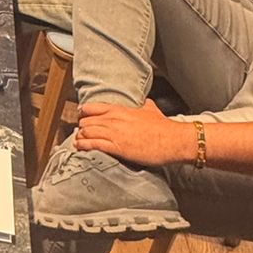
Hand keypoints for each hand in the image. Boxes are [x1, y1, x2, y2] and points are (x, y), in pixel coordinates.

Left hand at [75, 99, 190, 167]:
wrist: (172, 140)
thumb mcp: (151, 110)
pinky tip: (81, 149)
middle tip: (82, 134)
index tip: (83, 120)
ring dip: (80, 138)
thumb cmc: (163, 127)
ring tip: (79, 143)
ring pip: (86, 132)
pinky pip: (93, 145)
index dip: (84, 114)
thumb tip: (144, 103)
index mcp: (119, 110)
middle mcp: (113, 119)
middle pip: (85, 121)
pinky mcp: (117, 147)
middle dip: (81, 128)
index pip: (91, 107)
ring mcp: (114, 133)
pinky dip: (84, 146)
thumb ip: (144, 105)